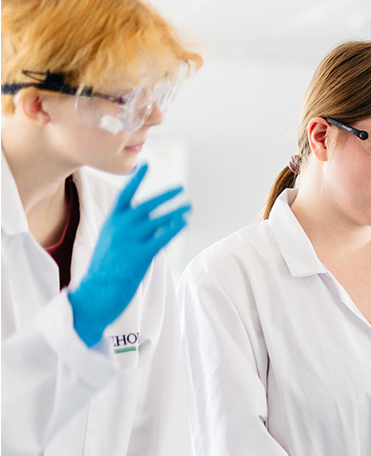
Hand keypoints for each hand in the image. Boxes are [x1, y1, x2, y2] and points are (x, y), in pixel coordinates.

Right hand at [67, 164, 189, 345]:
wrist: (96, 292)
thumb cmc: (104, 269)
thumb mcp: (110, 242)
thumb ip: (125, 229)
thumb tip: (149, 223)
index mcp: (111, 223)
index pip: (125, 195)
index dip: (137, 179)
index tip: (146, 164)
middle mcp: (120, 228)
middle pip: (146, 205)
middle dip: (165, 195)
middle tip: (181, 188)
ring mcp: (130, 241)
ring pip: (158, 220)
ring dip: (175, 212)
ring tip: (188, 206)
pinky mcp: (140, 255)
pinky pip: (162, 237)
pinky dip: (174, 228)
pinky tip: (184, 222)